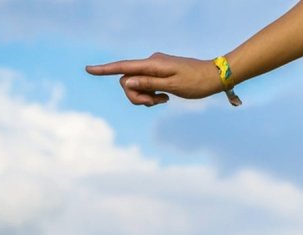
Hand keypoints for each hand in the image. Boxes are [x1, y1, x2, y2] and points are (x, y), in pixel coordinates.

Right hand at [85, 53, 223, 106]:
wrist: (213, 77)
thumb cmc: (196, 82)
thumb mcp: (173, 86)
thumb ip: (149, 84)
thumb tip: (127, 82)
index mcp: (153, 64)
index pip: (123, 67)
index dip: (105, 70)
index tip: (88, 69)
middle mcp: (150, 63)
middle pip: (127, 82)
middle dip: (135, 97)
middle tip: (154, 103)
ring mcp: (153, 68)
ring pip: (135, 86)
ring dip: (144, 98)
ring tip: (162, 101)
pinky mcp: (158, 74)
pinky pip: (144, 86)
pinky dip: (150, 96)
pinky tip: (164, 99)